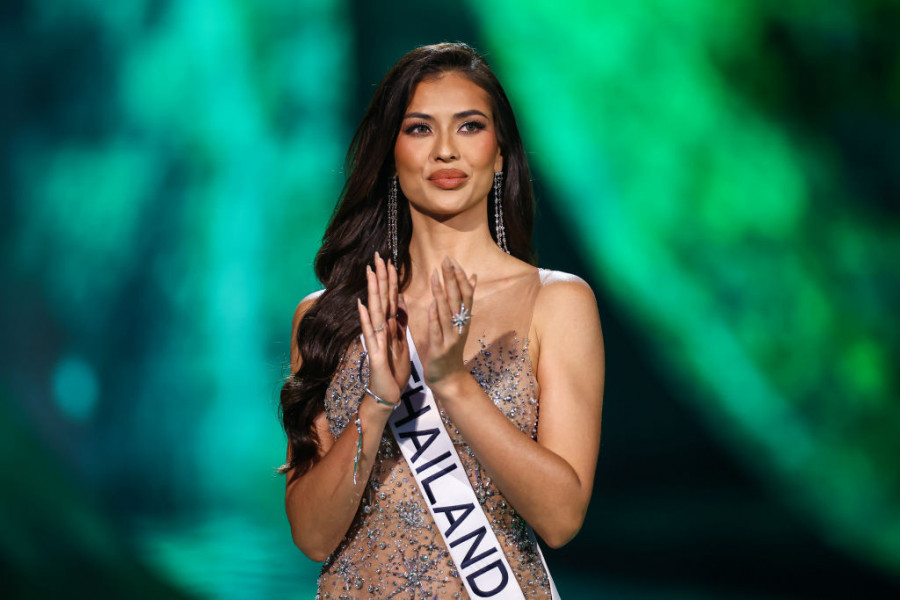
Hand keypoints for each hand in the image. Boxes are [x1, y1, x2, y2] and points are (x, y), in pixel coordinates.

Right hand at [357, 252, 409, 408]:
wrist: (387, 394)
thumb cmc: (393, 369)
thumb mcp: (401, 342)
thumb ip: (399, 322)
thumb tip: (399, 301)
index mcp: (389, 327)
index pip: (390, 298)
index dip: (390, 280)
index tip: (390, 260)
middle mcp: (380, 330)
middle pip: (380, 299)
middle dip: (380, 278)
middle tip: (378, 256)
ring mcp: (375, 340)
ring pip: (374, 311)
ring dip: (372, 292)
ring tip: (370, 272)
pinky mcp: (374, 354)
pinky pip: (370, 334)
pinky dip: (365, 320)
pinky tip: (361, 306)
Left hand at [423, 256, 476, 384]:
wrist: (448, 378)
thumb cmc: (450, 348)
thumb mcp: (459, 323)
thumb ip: (463, 301)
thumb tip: (473, 277)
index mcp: (464, 319)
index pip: (465, 294)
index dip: (460, 277)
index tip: (453, 261)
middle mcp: (460, 327)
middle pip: (457, 299)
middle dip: (451, 279)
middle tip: (446, 260)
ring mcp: (450, 338)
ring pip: (446, 312)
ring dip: (441, 292)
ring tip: (435, 275)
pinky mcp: (439, 349)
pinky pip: (437, 330)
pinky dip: (435, 317)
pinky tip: (431, 304)